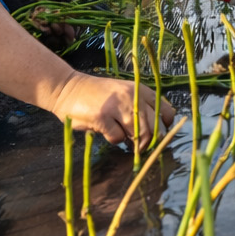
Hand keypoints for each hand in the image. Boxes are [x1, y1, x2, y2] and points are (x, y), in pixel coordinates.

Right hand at [47, 72, 173, 148]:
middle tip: (139, 146)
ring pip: (139, 134)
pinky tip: (104, 129)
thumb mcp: (124, 93)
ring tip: (120, 135)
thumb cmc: (98, 94)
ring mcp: (117, 106)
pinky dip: (113, 139)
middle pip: (155, 127)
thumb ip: (140, 107)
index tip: (157, 135)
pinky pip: (117, 138)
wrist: (67, 89)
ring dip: (131, 142)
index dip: (165, 128)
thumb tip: (156, 133)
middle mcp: (132, 96)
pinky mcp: (102, 117)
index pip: (167, 112)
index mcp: (141, 89)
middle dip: (149, 142)